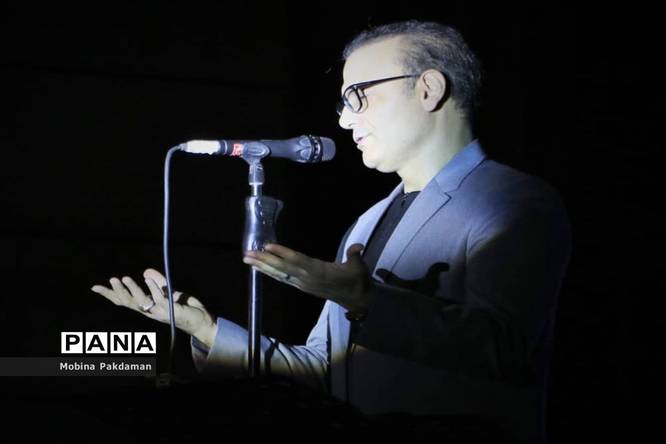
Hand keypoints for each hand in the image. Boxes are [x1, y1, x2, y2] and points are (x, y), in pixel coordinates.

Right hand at [91, 268, 216, 346]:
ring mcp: (159, 312)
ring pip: (141, 302)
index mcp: (146, 307)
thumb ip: (158, 283)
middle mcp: (149, 312)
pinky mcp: (170, 310)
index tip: (95, 287)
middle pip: (128, 303)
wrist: (200, 321)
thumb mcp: (169, 292)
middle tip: (111, 280)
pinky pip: (159, 299)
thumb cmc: (184, 308)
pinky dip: (153, 288)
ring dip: (133, 290)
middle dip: (118, 292)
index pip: (124, 301)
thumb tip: (146, 271)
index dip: (109, 295)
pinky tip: (148, 278)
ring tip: (125, 278)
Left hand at [243, 243, 371, 311]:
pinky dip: (271, 272)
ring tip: (248, 259)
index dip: (282, 253)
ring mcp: (303, 284)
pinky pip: (283, 279)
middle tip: (247, 253)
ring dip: (263, 267)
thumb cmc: (356, 279)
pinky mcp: (302, 287)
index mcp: (320, 272)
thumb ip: (355, 255)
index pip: (297, 261)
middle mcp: (307, 279)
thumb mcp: (359, 267)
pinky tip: (261, 268)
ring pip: (280, 274)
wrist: (356, 298)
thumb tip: (357, 247)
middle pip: (282, 268)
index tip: (267, 246)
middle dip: (264, 260)